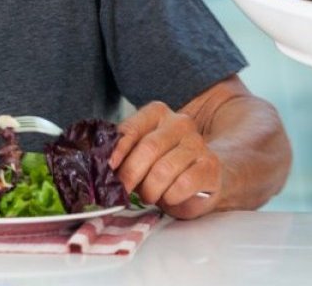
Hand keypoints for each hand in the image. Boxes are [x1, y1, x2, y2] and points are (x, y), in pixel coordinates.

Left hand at [109, 102, 221, 218]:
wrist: (199, 181)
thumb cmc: (161, 166)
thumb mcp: (138, 156)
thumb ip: (123, 154)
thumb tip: (100, 166)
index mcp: (156, 114)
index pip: (132, 128)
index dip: (118, 149)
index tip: (108, 166)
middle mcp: (180, 123)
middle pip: (148, 148)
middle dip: (131, 174)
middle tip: (124, 190)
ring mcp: (198, 143)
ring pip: (164, 169)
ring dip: (150, 189)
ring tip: (149, 195)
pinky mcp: (210, 166)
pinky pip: (183, 184)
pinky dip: (170, 196)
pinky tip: (169, 197)